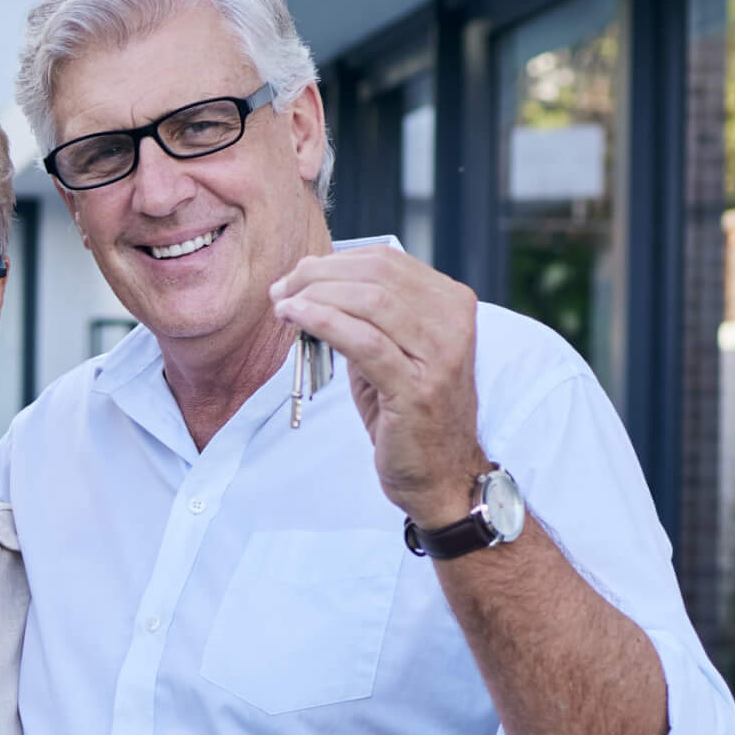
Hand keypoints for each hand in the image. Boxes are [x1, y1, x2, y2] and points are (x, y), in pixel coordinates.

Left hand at [270, 245, 488, 526]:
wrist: (440, 474)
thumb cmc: (409, 414)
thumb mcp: (393, 353)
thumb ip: (365, 316)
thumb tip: (312, 283)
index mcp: (451, 303)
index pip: (386, 261)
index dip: (334, 261)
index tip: (297, 276)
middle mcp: (453, 322)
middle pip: (376, 274)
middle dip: (318, 276)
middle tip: (282, 290)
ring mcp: (440, 355)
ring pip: (369, 300)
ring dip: (316, 296)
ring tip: (283, 305)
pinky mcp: (417, 388)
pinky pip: (363, 341)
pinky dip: (323, 321)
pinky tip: (296, 318)